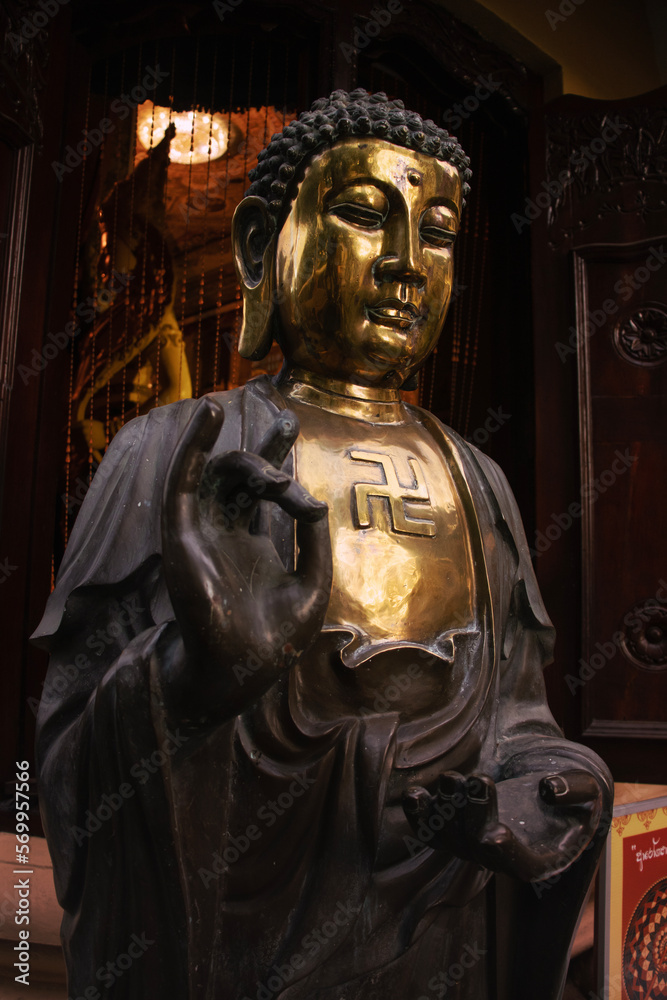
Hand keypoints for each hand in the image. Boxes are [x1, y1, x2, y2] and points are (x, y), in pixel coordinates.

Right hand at [160, 397, 331, 721]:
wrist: (242, 669)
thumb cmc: (276, 638)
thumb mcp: (312, 583)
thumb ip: (313, 538)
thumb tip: (313, 497)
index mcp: (252, 544)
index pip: (262, 492)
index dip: (277, 457)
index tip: (292, 429)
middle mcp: (225, 533)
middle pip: (240, 476)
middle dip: (264, 447)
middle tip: (288, 421)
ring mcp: (202, 532)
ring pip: (216, 475)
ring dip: (245, 458)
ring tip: (274, 466)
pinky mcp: (182, 534)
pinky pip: (182, 482)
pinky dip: (193, 447)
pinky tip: (208, 415)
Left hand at [403, 769, 602, 881]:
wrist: (547, 788)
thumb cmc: (573, 793)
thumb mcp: (591, 790)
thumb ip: (576, 789)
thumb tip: (547, 789)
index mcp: (541, 859)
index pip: (521, 865)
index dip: (507, 852)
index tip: (498, 832)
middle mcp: (503, 859)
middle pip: (479, 849)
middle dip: (474, 814)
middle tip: (478, 778)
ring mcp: (475, 847)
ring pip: (451, 840)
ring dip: (446, 811)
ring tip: (451, 779)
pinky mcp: (457, 829)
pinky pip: (432, 831)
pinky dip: (421, 815)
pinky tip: (414, 795)